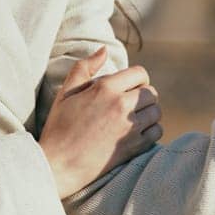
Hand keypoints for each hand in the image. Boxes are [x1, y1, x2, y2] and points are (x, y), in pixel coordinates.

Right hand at [39, 46, 161, 198]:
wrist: (58, 164)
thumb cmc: (59, 127)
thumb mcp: (66, 92)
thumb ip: (85, 67)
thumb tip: (104, 50)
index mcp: (105, 88)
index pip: (140, 73)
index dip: (137, 79)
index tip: (129, 87)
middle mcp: (121, 105)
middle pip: (151, 93)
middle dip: (143, 96)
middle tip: (130, 104)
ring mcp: (130, 127)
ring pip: (157, 112)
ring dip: (149, 113)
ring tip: (133, 118)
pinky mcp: (134, 147)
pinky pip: (157, 132)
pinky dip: (151, 131)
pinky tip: (137, 133)